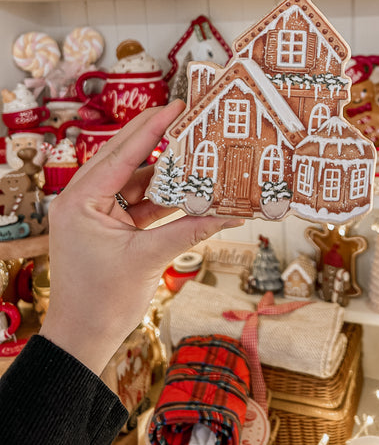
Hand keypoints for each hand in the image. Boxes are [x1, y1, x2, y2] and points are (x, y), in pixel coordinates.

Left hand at [40, 101, 242, 374]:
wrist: (83, 337)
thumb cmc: (102, 302)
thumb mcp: (148, 259)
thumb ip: (190, 230)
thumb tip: (232, 214)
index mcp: (80, 201)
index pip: (120, 155)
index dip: (151, 129)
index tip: (177, 106)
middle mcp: (84, 199)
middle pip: (126, 159)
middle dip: (157, 139)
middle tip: (187, 115)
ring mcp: (98, 212)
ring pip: (137, 180)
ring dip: (167, 172)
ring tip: (198, 154)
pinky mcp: (111, 225)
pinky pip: (141, 202)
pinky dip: (165, 198)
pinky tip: (191, 190)